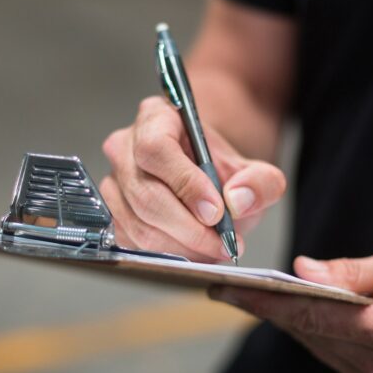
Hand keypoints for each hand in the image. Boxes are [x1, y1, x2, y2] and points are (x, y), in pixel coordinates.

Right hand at [101, 96, 286, 261]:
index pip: (157, 149)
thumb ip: (260, 181)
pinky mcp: (112, 215)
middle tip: (222, 243)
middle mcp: (125, 147)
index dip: (186, 184)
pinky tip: (195, 253)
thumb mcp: (253, 170)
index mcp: (156, 118)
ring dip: (181, 246)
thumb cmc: (220, 169)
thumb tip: (238, 200)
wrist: (205, 180)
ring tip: (214, 250)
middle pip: (146, 194)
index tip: (216, 212)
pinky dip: (168, 255)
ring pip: (139, 224)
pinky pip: (134, 243)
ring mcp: (114, 182)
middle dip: (189, 228)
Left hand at [210, 249, 372, 372]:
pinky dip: (311, 330)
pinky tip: (296, 309)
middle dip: (268, 306)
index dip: (264, 301)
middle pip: (307, 330)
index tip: (225, 289)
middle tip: (227, 284)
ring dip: (287, 318)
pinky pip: (328, 353)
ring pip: (313, 344)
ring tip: (252, 294)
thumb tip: (301, 270)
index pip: (312, 314)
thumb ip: (351, 272)